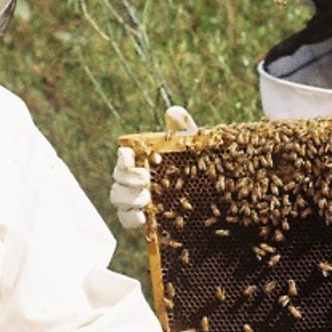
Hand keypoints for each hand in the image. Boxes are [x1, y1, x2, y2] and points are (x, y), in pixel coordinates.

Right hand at [110, 107, 198, 229]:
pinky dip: (130, 219)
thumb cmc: (198, 165)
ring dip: (128, 198)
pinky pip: (125, 219)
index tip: (130, 157)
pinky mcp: (144, 218)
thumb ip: (183, 128)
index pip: (125, 156)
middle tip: (144, 180)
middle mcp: (136, 178)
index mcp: (144, 159)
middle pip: (117, 178)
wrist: (214, 196)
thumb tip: (173, 112)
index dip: (122, 156)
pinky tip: (143, 218)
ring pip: (117, 198)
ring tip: (146, 200)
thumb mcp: (194, 146)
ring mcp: (138, 199)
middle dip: (126, 179)